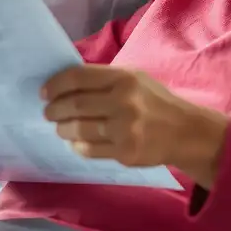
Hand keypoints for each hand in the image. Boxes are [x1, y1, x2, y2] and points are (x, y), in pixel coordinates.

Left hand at [42, 65, 228, 188]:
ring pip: (79, 130)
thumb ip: (104, 80)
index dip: (56, 85)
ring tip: (60, 128)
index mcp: (123, 78)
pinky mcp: (125, 153)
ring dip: (63, 129)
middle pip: (75, 105)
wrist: (185, 132)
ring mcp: (124, 129)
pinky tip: (76, 142)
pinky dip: (78, 146)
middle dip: (55, 110)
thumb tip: (66, 83)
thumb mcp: (134, 79)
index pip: (78, 77)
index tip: (44, 92)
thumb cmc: (155, 102)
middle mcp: (123, 102)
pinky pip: (90, 150)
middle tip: (48, 112)